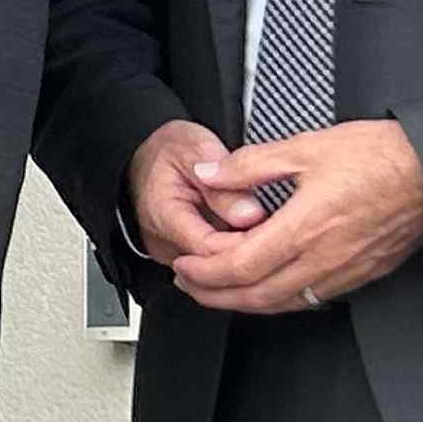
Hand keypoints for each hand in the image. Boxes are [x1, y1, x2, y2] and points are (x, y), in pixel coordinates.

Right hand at [126, 117, 268, 263]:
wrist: (143, 154)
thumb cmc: (167, 150)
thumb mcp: (196, 149)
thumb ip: (222, 183)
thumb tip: (250, 215)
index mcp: (163, 217)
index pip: (211, 249)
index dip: (248, 241)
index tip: (277, 224)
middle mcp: (164, 244)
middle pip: (216, 267)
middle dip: (252, 249)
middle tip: (278, 225)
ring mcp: (172, 254)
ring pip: (219, 272)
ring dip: (246, 252)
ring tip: (265, 226)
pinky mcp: (183, 258)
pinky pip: (215, 267)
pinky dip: (237, 252)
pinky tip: (251, 233)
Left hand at [170, 120, 422, 314]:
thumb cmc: (381, 156)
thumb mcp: (306, 147)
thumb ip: (250, 165)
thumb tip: (209, 174)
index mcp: (305, 228)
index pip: (240, 266)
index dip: (205, 272)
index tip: (184, 265)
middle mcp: (325, 258)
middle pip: (257, 295)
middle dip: (214, 295)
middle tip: (189, 285)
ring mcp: (347, 271)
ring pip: (285, 303)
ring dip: (245, 302)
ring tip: (219, 291)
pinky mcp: (365, 274)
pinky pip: (313, 299)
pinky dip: (281, 299)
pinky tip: (268, 286)